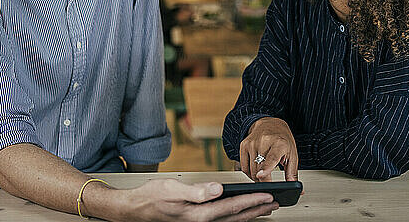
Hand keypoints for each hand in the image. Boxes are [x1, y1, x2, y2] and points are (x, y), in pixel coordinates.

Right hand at [120, 179, 278, 221]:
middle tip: (275, 203)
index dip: (251, 201)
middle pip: (236, 218)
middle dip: (257, 210)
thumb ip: (196, 191)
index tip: (267, 197)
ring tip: (264, 208)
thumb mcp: (171, 189)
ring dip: (249, 215)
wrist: (134, 210)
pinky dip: (236, 217)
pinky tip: (240, 213)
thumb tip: (217, 189)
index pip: (231, 207)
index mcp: (197, 215)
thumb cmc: (150, 197)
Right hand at [240, 117, 297, 181]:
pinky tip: (256, 171)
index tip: (262, 176)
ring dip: (256, 178)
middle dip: (263, 180)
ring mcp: (252, 143)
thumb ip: (292, 173)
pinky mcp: (244, 145)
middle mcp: (264, 141)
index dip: (266, 168)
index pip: (272, 157)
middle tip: (269, 183)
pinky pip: (244, 166)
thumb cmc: (282, 139)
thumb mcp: (292, 154)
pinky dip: (249, 173)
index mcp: (279, 143)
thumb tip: (298, 189)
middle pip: (259, 167)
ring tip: (264, 175)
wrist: (270, 124)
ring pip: (251, 169)